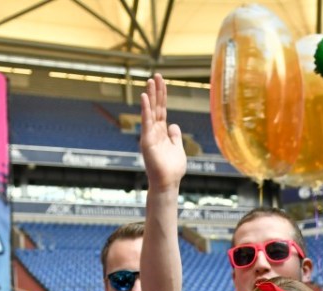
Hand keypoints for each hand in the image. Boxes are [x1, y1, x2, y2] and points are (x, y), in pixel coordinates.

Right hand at [140, 75, 186, 190]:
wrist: (167, 183)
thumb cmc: (172, 169)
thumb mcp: (178, 148)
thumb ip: (175, 136)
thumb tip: (174, 125)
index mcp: (162, 132)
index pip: (162, 110)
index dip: (162, 96)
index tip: (162, 82)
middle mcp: (155, 131)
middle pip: (156, 107)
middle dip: (157, 91)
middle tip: (156, 75)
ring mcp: (150, 135)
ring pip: (150, 111)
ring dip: (150, 96)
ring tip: (150, 81)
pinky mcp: (147, 141)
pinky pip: (146, 122)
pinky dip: (145, 109)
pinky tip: (145, 97)